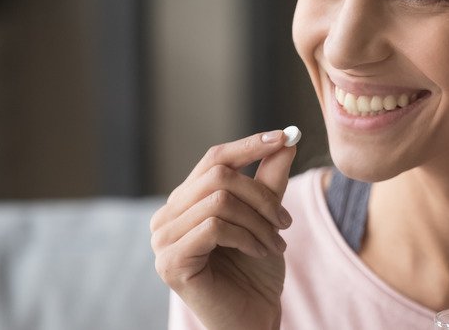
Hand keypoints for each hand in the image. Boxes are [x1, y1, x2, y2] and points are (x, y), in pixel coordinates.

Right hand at [150, 129, 299, 329]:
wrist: (252, 318)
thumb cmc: (255, 271)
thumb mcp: (267, 217)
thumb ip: (270, 180)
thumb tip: (286, 139)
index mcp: (186, 202)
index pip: (214, 158)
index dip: (249, 144)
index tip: (284, 137)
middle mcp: (166, 217)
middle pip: (219, 176)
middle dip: (262, 196)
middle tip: (286, 222)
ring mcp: (162, 240)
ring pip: (219, 201)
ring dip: (259, 222)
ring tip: (276, 244)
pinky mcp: (170, 262)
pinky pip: (214, 227)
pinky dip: (247, 237)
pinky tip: (258, 253)